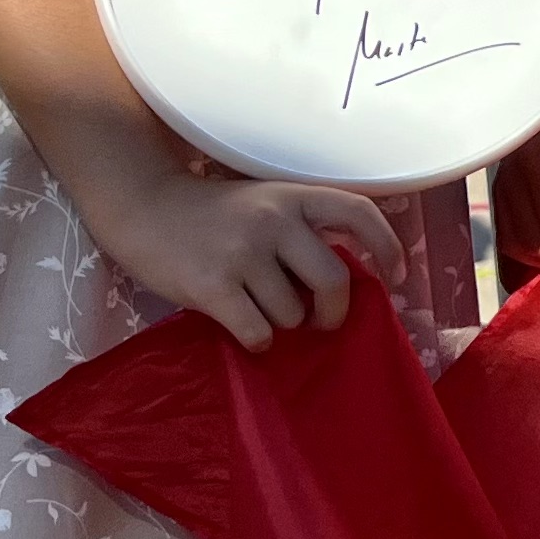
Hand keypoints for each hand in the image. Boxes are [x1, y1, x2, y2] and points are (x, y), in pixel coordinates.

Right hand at [96, 168, 405, 352]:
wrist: (142, 207)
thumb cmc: (209, 214)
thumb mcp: (264, 203)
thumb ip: (301, 230)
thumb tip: (345, 283)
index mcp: (293, 196)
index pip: (359, 212)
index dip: (388, 246)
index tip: (397, 275)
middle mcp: (273, 220)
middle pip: (333, 281)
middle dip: (333, 313)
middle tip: (320, 323)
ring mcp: (242, 253)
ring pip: (291, 314)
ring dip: (282, 324)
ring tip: (258, 309)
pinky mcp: (213, 286)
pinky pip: (258, 333)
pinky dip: (257, 341)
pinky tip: (242, 328)